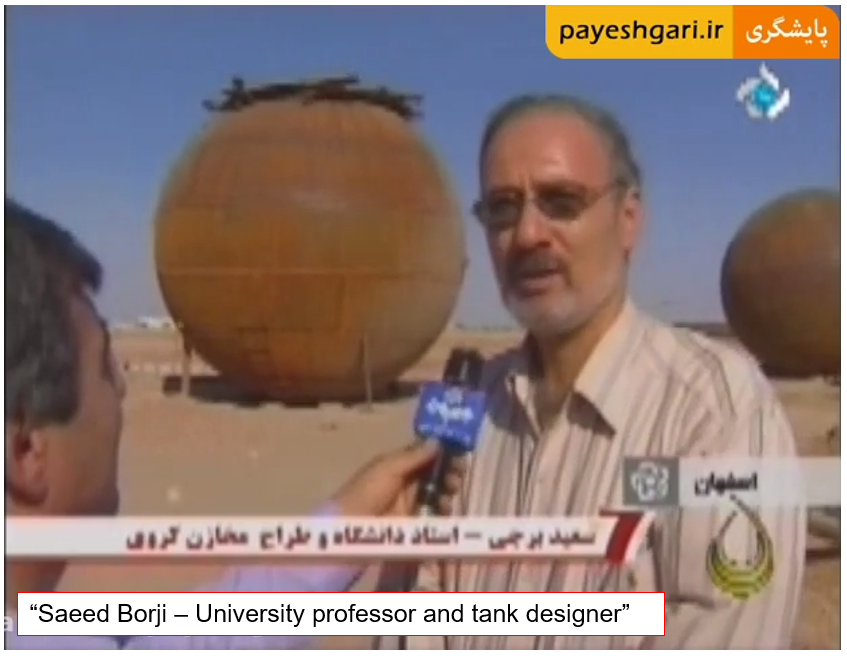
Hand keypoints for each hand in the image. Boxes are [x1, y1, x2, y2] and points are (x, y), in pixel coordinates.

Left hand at [330, 440, 466, 517]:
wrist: (352, 528)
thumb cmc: (367, 491)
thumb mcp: (388, 468)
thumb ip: (413, 455)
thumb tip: (438, 440)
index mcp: (397, 464)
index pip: (424, 454)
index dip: (442, 451)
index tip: (459, 450)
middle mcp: (406, 481)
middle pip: (435, 473)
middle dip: (449, 470)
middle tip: (459, 471)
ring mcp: (411, 503)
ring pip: (438, 492)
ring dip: (448, 488)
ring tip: (451, 489)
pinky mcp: (416, 523)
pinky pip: (436, 512)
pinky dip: (443, 508)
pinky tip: (445, 507)